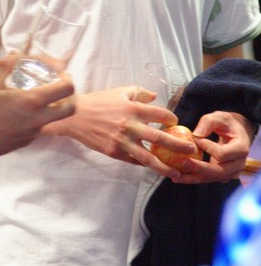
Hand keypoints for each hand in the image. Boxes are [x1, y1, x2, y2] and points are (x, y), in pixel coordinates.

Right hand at [0, 56, 75, 160]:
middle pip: (70, 109)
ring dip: (57, 108)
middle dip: (69, 97)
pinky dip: (41, 118)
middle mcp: (38, 119)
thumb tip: (15, 53)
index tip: (60, 73)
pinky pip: (42, 128)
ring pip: (57, 120)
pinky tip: (26, 112)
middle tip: (58, 87)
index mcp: (31, 101)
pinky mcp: (28, 141)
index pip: (66, 89)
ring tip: (44, 98)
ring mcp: (34, 132)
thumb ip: (5, 65)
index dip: (67, 78)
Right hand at [40, 85, 194, 180]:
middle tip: (191, 151)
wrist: (75, 115)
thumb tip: (155, 97)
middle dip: (178, 146)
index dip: (171, 119)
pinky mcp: (114, 152)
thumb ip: (139, 92)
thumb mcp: (119, 91)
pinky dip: (144, 165)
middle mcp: (130, 125)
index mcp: (133, 108)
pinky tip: (153, 169)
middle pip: (159, 139)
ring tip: (178, 173)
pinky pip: (133, 161)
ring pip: (148, 157)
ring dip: (165, 166)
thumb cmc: (98, 101)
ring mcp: (122, 141)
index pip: (160, 114)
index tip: (176, 123)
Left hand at [170, 111, 253, 183]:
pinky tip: (178, 177)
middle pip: (218, 172)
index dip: (208, 148)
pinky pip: (208, 178)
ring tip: (176, 175)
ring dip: (193, 178)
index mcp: (241, 149)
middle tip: (183, 163)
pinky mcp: (222, 175)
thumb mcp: (220, 117)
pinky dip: (193, 178)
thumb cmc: (228, 123)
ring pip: (211, 178)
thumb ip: (208, 122)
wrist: (237, 134)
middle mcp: (238, 164)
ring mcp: (231, 172)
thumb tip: (196, 134)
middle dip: (199, 169)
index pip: (223, 154)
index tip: (196, 140)